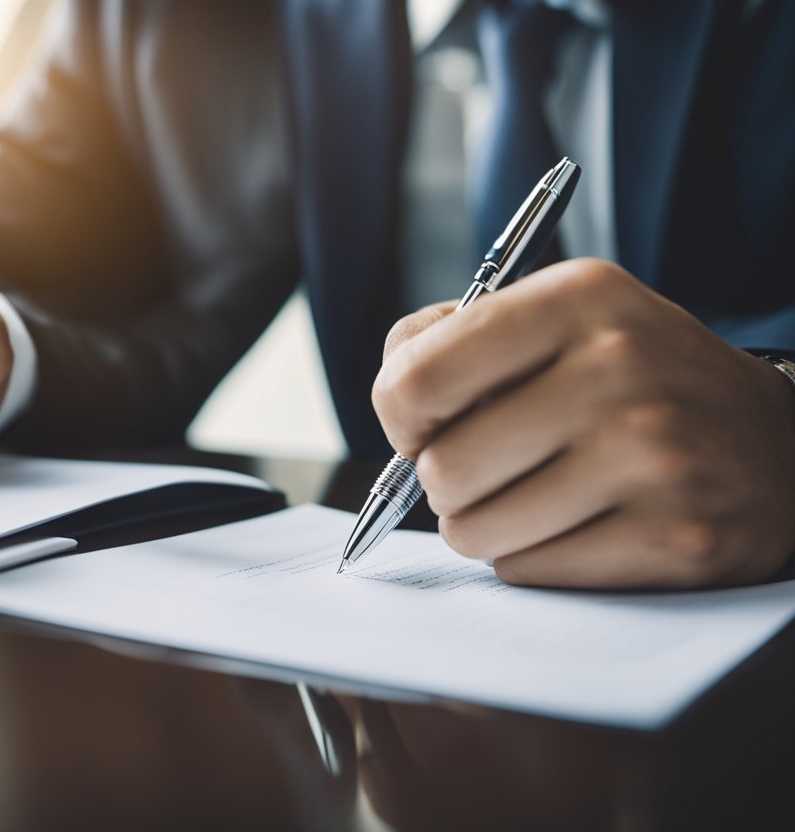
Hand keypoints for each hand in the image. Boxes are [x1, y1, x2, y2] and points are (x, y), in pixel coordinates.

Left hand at [372, 258, 794, 588]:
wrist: (776, 444)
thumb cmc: (636, 379)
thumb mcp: (560, 316)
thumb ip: (455, 336)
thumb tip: (394, 393)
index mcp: (576, 300)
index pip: (415, 379)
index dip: (399, 417)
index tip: (423, 425)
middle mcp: (620, 368)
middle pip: (441, 470)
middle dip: (445, 481)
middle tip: (487, 467)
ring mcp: (656, 457)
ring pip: (475, 532)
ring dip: (485, 526)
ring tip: (532, 496)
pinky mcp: (676, 539)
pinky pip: (529, 572)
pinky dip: (534, 558)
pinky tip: (580, 524)